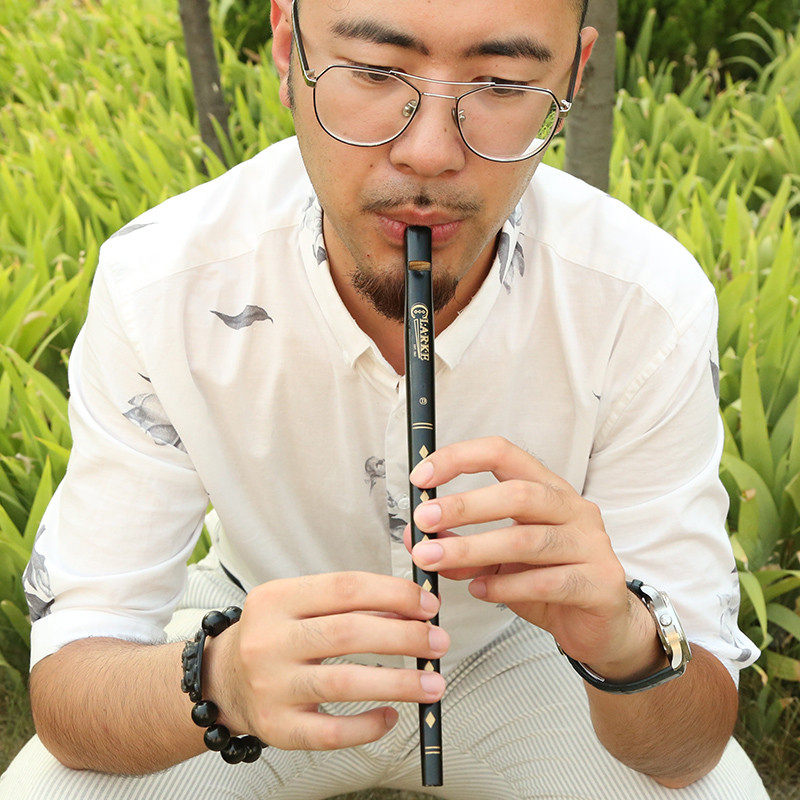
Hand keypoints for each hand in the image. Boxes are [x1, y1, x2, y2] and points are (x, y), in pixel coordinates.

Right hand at [203, 572, 449, 749]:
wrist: (221, 679)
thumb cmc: (274, 635)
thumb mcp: (298, 603)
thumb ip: (346, 603)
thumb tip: (409, 609)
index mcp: (277, 599)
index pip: (345, 588)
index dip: (393, 594)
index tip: (427, 605)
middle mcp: (269, 640)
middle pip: (348, 633)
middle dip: (404, 637)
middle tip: (438, 641)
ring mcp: (270, 686)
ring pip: (344, 683)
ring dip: (398, 682)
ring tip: (432, 683)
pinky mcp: (277, 728)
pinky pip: (331, 732)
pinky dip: (368, 725)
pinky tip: (391, 716)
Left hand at [403, 437, 663, 681]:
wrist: (602, 626)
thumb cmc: (549, 581)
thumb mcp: (498, 561)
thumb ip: (462, 546)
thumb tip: (418, 538)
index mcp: (548, 489)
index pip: (504, 454)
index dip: (460, 459)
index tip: (422, 477)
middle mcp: (573, 508)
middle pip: (518, 494)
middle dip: (464, 506)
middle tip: (423, 521)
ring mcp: (591, 544)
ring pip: (527, 539)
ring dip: (474, 549)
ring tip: (435, 560)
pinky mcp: (600, 583)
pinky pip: (546, 582)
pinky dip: (506, 587)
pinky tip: (480, 591)